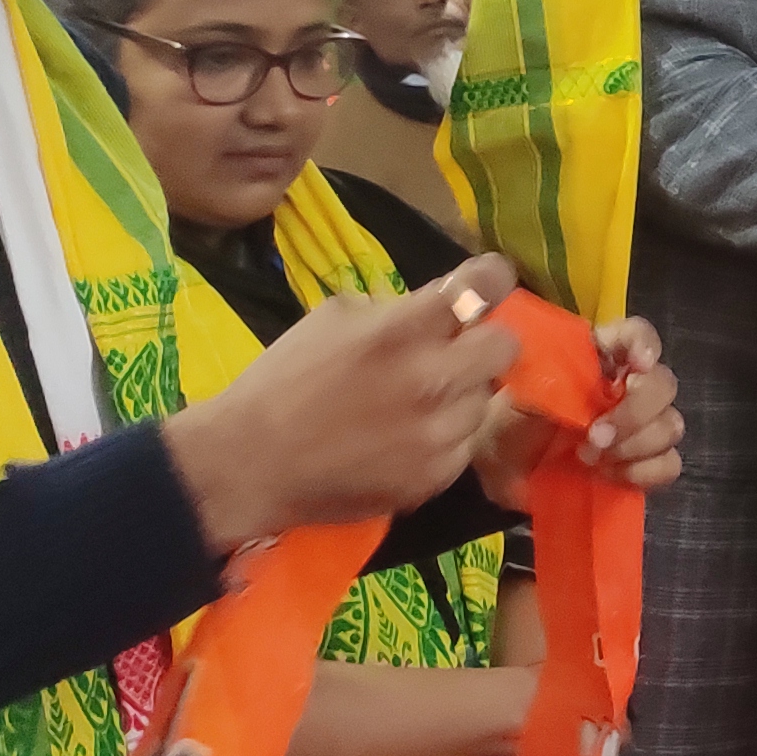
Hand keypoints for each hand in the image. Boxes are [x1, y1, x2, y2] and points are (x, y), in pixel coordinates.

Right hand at [160, 257, 523, 550]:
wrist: (251, 464)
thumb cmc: (283, 382)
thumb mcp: (331, 319)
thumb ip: (394, 310)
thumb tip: (439, 305)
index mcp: (402, 332)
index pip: (481, 288)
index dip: (491, 278)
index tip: (488, 280)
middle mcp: (432, 381)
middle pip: (505, 347)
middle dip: (486, 341)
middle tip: (459, 348)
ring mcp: (439, 435)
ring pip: (484, 400)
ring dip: (461, 393)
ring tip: (418, 400)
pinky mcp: (436, 477)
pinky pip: (464, 444)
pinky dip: (445, 435)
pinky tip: (406, 437)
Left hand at [475, 314, 682, 507]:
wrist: (501, 472)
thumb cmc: (507, 423)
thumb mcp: (519, 396)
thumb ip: (552, 382)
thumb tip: (573, 382)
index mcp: (599, 358)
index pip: (637, 335)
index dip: (645, 344)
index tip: (638, 365)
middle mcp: (626, 387)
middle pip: (664, 384)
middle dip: (636, 411)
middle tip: (596, 435)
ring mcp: (638, 428)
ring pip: (670, 425)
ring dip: (634, 444)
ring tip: (589, 459)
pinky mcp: (640, 465)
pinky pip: (668, 464)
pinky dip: (643, 472)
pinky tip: (609, 476)